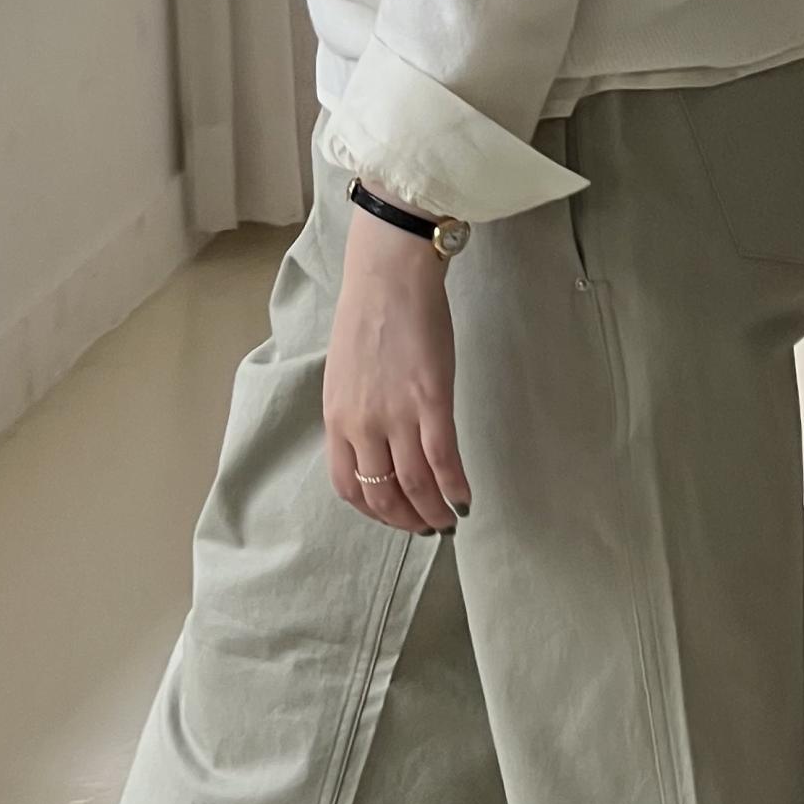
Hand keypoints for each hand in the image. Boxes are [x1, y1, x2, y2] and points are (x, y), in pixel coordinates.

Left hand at [324, 198, 471, 533]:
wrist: (389, 275)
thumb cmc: (368, 315)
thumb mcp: (345, 374)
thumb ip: (355, 412)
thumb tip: (376, 444)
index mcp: (337, 419)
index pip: (347, 488)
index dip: (374, 512)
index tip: (394, 516)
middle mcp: (362, 426)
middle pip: (382, 496)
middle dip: (406, 521)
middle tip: (428, 528)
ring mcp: (396, 416)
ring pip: (414, 487)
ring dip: (434, 513)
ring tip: (449, 521)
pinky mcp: (431, 402)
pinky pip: (443, 462)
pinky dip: (455, 489)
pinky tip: (466, 500)